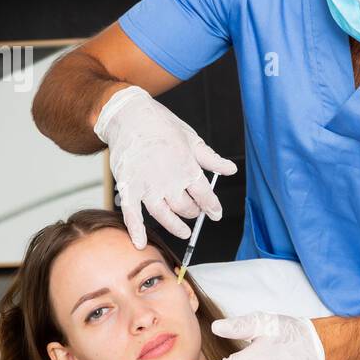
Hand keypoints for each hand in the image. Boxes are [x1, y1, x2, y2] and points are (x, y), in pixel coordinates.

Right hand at [94, 85, 236, 247]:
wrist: (129, 115)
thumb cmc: (161, 125)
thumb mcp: (192, 139)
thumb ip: (211, 159)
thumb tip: (231, 169)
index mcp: (188, 168)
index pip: (205, 197)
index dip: (212, 208)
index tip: (215, 213)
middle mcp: (169, 181)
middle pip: (186, 208)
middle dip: (193, 212)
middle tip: (195, 211)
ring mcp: (147, 186)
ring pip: (164, 216)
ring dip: (175, 227)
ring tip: (183, 232)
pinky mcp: (128, 187)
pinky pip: (132, 214)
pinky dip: (136, 230)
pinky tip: (139, 243)